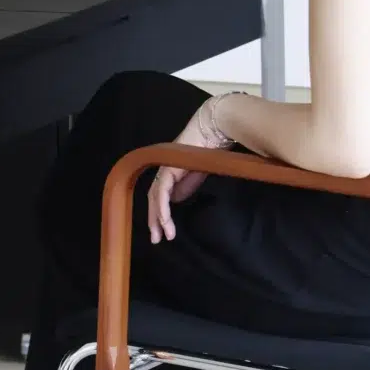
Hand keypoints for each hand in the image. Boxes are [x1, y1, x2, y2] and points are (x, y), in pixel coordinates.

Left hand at [148, 96, 234, 243]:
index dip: (159, 213)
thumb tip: (176, 200)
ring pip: (156, 197)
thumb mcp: (198, 174)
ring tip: (164, 235)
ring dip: (158, 218)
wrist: (215, 130)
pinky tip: (165, 221)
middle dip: (154, 220)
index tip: (164, 231)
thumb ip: (186, 185)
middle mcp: (164, 169)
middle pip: (154, 198)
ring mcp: (165, 167)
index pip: (160, 195)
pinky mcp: (169, 167)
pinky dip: (163, 207)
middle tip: (157, 239)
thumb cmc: (212, 148)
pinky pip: (162, 191)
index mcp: (171, 171)